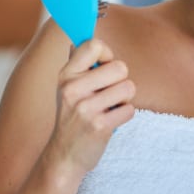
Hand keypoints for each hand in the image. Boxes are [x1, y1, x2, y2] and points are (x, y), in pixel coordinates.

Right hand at [46, 39, 135, 176]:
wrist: (64, 156)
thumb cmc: (71, 118)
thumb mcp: (66, 89)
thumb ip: (76, 64)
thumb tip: (78, 37)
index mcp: (65, 75)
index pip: (94, 45)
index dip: (107, 54)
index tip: (103, 67)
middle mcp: (72, 89)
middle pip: (120, 67)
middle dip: (121, 81)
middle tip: (108, 94)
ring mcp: (85, 108)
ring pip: (128, 88)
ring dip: (124, 99)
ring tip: (108, 108)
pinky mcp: (100, 126)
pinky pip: (129, 109)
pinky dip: (124, 115)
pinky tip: (109, 122)